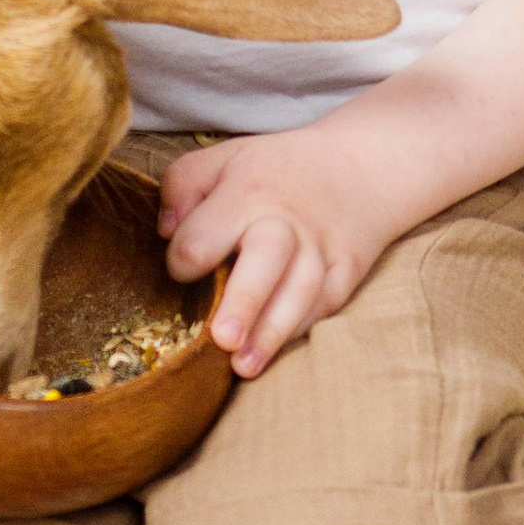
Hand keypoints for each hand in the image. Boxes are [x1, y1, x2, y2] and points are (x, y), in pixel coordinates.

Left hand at [156, 129, 395, 375]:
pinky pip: (326, 304)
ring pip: (301, 291)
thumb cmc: (274, 170)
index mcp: (246, 191)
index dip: (185, 257)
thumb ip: (182, 186)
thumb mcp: (223, 158)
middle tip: (222, 338)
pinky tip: (274, 354)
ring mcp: (320, 249)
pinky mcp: (346, 271)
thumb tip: (165, 231)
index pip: (207, 230)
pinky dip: (301, 329)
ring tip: (244, 366)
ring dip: (272, 331)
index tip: (179, 271)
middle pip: (267, 258)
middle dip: (245, 300)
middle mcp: (285, 221)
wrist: (358, 165)